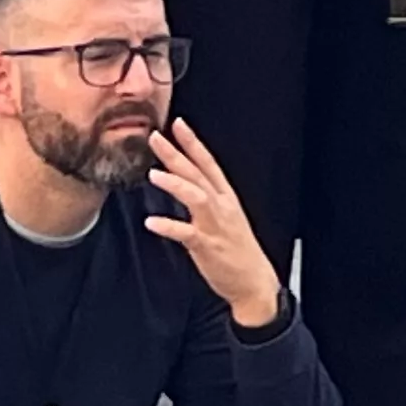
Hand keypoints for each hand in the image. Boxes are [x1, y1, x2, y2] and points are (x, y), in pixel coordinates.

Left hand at [141, 121, 284, 329]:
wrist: (254, 281)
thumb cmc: (237, 250)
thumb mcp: (226, 218)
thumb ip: (206, 201)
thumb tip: (184, 185)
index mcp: (226, 198)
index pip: (208, 163)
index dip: (193, 143)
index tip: (178, 124)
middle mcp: (222, 206)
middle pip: (197, 174)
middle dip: (177, 154)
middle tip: (156, 137)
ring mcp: (216, 225)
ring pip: (196, 197)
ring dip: (175, 184)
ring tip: (153, 174)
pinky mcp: (208, 245)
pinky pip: (187, 233)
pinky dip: (169, 226)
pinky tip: (152, 222)